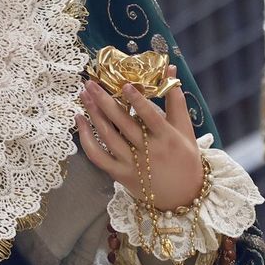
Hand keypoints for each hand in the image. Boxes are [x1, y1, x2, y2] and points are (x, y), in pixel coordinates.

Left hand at [77, 65, 203, 211]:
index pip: (151, 117)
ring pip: (108, 138)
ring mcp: (133, 165)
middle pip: (123, 124)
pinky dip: (85, 139)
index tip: (125, 85)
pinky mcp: (120, 175)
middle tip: (90, 83)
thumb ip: (175, 99)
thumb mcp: (185, 129)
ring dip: (93, 115)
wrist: (184, 196)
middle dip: (104, 101)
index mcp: (167, 138)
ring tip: (83, 95)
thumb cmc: (185, 157)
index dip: (138, 102)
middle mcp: (149, 152)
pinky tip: (79, 120)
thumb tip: (170, 68)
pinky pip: (98, 156)